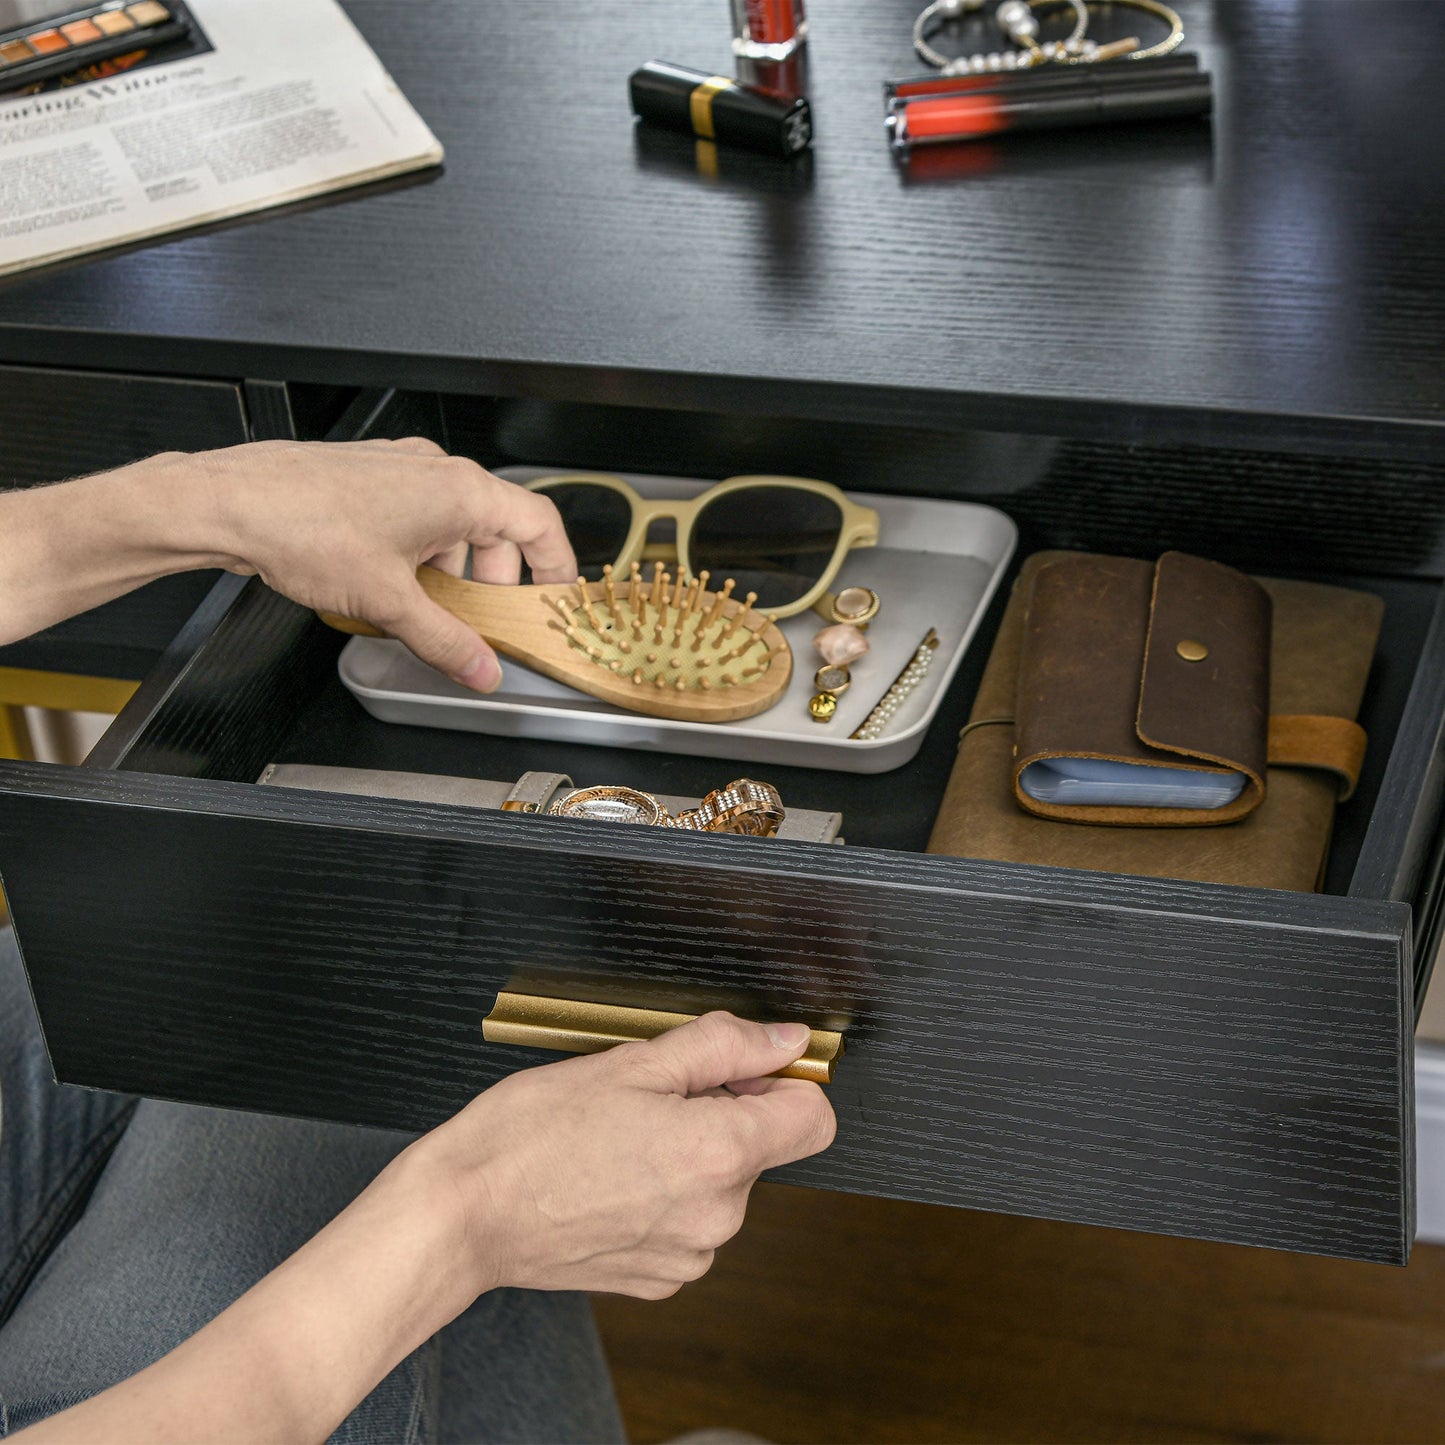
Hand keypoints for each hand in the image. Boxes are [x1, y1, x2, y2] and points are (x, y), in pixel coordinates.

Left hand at [186, 437, 576, 690]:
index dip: (556, 565)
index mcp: (459, 489)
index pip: (539, 523)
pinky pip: (418, 516)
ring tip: (425, 609)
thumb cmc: (301, 525)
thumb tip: (480, 668)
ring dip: (451, 570)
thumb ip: (445, 641)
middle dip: (493, 581)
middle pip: (496, 529)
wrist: (229, 502)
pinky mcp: (371, 477)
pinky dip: (420, 553)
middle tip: (481, 623)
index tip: (554, 598)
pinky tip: (392, 585)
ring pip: (453, 525)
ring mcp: (402, 468)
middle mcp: (436, 469)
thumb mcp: (388, 601)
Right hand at [407, 1012, 836, 1299]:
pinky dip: (661, 1195)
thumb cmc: (531, 1134)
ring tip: (617, 1138)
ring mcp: (688, 1256)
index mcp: (720, 1154)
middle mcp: (718, 1216)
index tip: (738, 1071)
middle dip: (720, 1112)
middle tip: (646, 1096)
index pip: (815, 1118)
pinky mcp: (658, 1280)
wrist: (463, 1215)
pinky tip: (607, 1177)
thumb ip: (725, 1045)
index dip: (781, 1082)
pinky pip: (687, 1222)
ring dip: (688, 1154)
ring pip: (721, 1183)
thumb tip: (785, 1038)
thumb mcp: (631, 1061)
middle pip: (759, 1146)